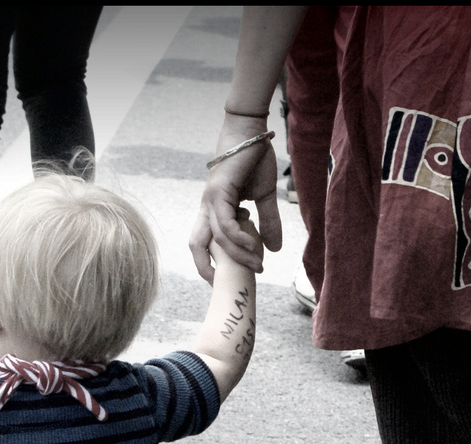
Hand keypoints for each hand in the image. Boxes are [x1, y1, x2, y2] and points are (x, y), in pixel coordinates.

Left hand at [189, 115, 283, 281]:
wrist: (252, 132)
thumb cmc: (254, 159)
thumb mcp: (264, 196)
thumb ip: (268, 222)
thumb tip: (275, 249)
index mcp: (214, 209)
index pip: (204, 242)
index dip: (210, 262)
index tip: (227, 278)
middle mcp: (207, 207)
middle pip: (195, 245)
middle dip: (205, 268)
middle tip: (226, 285)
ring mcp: (210, 200)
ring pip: (218, 238)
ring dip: (237, 256)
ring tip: (258, 265)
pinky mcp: (218, 192)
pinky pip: (225, 224)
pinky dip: (238, 239)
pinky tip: (253, 247)